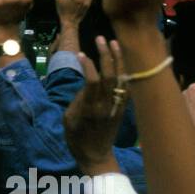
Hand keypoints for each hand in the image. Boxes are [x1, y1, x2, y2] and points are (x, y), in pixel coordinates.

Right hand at [63, 37, 127, 175]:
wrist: (96, 155)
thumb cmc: (77, 138)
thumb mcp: (68, 118)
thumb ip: (78, 99)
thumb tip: (87, 84)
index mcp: (91, 109)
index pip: (92, 81)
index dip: (88, 65)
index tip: (81, 54)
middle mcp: (107, 105)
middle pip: (109, 75)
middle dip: (106, 55)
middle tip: (100, 38)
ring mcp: (117, 106)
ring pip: (121, 78)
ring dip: (118, 59)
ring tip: (114, 42)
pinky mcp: (123, 107)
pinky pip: (126, 86)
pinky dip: (124, 71)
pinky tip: (121, 60)